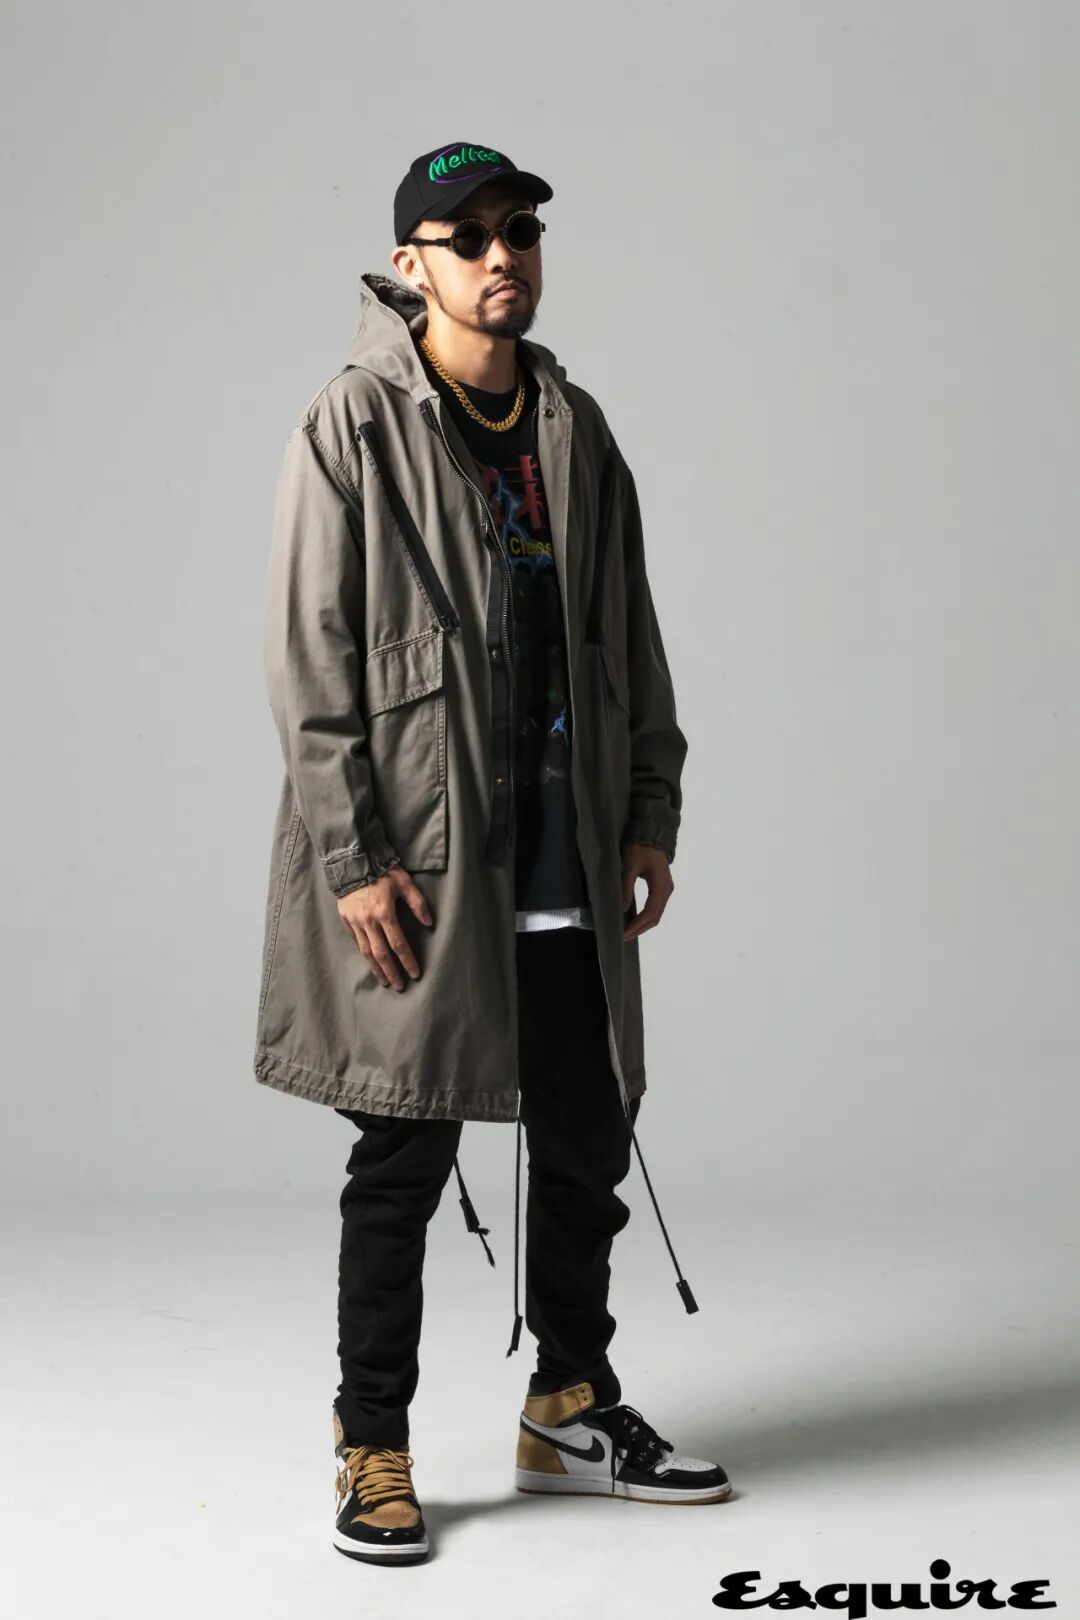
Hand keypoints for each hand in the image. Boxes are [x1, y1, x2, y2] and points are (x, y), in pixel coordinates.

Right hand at [336, 866, 432, 989]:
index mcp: (385, 913)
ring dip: (376, 969)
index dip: (407, 960)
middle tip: (399, 986)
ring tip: (384, 981)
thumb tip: (429, 923)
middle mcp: (369, 922)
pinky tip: (369, 962)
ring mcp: (355, 922)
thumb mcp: (405, 883)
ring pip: (366, 952)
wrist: (353, 861)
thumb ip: (418, 904)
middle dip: (391, 972)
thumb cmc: (382, 871)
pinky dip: (363, 953)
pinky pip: (355, 941)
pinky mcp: (346, 919)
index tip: (414, 973)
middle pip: (381, 954)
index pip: (398, 944)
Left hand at [620, 843, 673, 939]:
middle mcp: (667, 890)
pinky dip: (646, 916)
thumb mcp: (630, 866)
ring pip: (656, 913)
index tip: (624, 932)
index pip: (650, 912)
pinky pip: (655, 907)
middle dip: (640, 928)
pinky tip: (635, 919)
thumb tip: (622, 909)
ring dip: (643, 924)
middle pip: (655, 917)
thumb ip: (627, 887)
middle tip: (624, 936)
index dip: (637, 924)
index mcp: (661, 885)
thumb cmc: (640, 848)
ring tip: (628, 931)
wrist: (652, 834)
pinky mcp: (662, 887)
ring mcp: (666, 889)